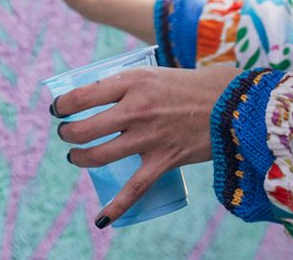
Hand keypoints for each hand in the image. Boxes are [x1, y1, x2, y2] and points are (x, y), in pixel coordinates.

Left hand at [50, 64, 240, 227]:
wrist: (234, 103)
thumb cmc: (191, 85)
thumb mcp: (152, 73)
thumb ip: (126, 84)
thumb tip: (97, 94)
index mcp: (132, 82)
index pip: (81, 96)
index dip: (62, 105)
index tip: (58, 109)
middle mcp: (136, 109)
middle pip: (84, 128)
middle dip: (67, 134)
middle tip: (66, 134)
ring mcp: (148, 138)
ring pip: (99, 155)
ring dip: (80, 158)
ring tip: (76, 156)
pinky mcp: (163, 160)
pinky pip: (134, 189)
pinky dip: (116, 207)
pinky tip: (101, 219)